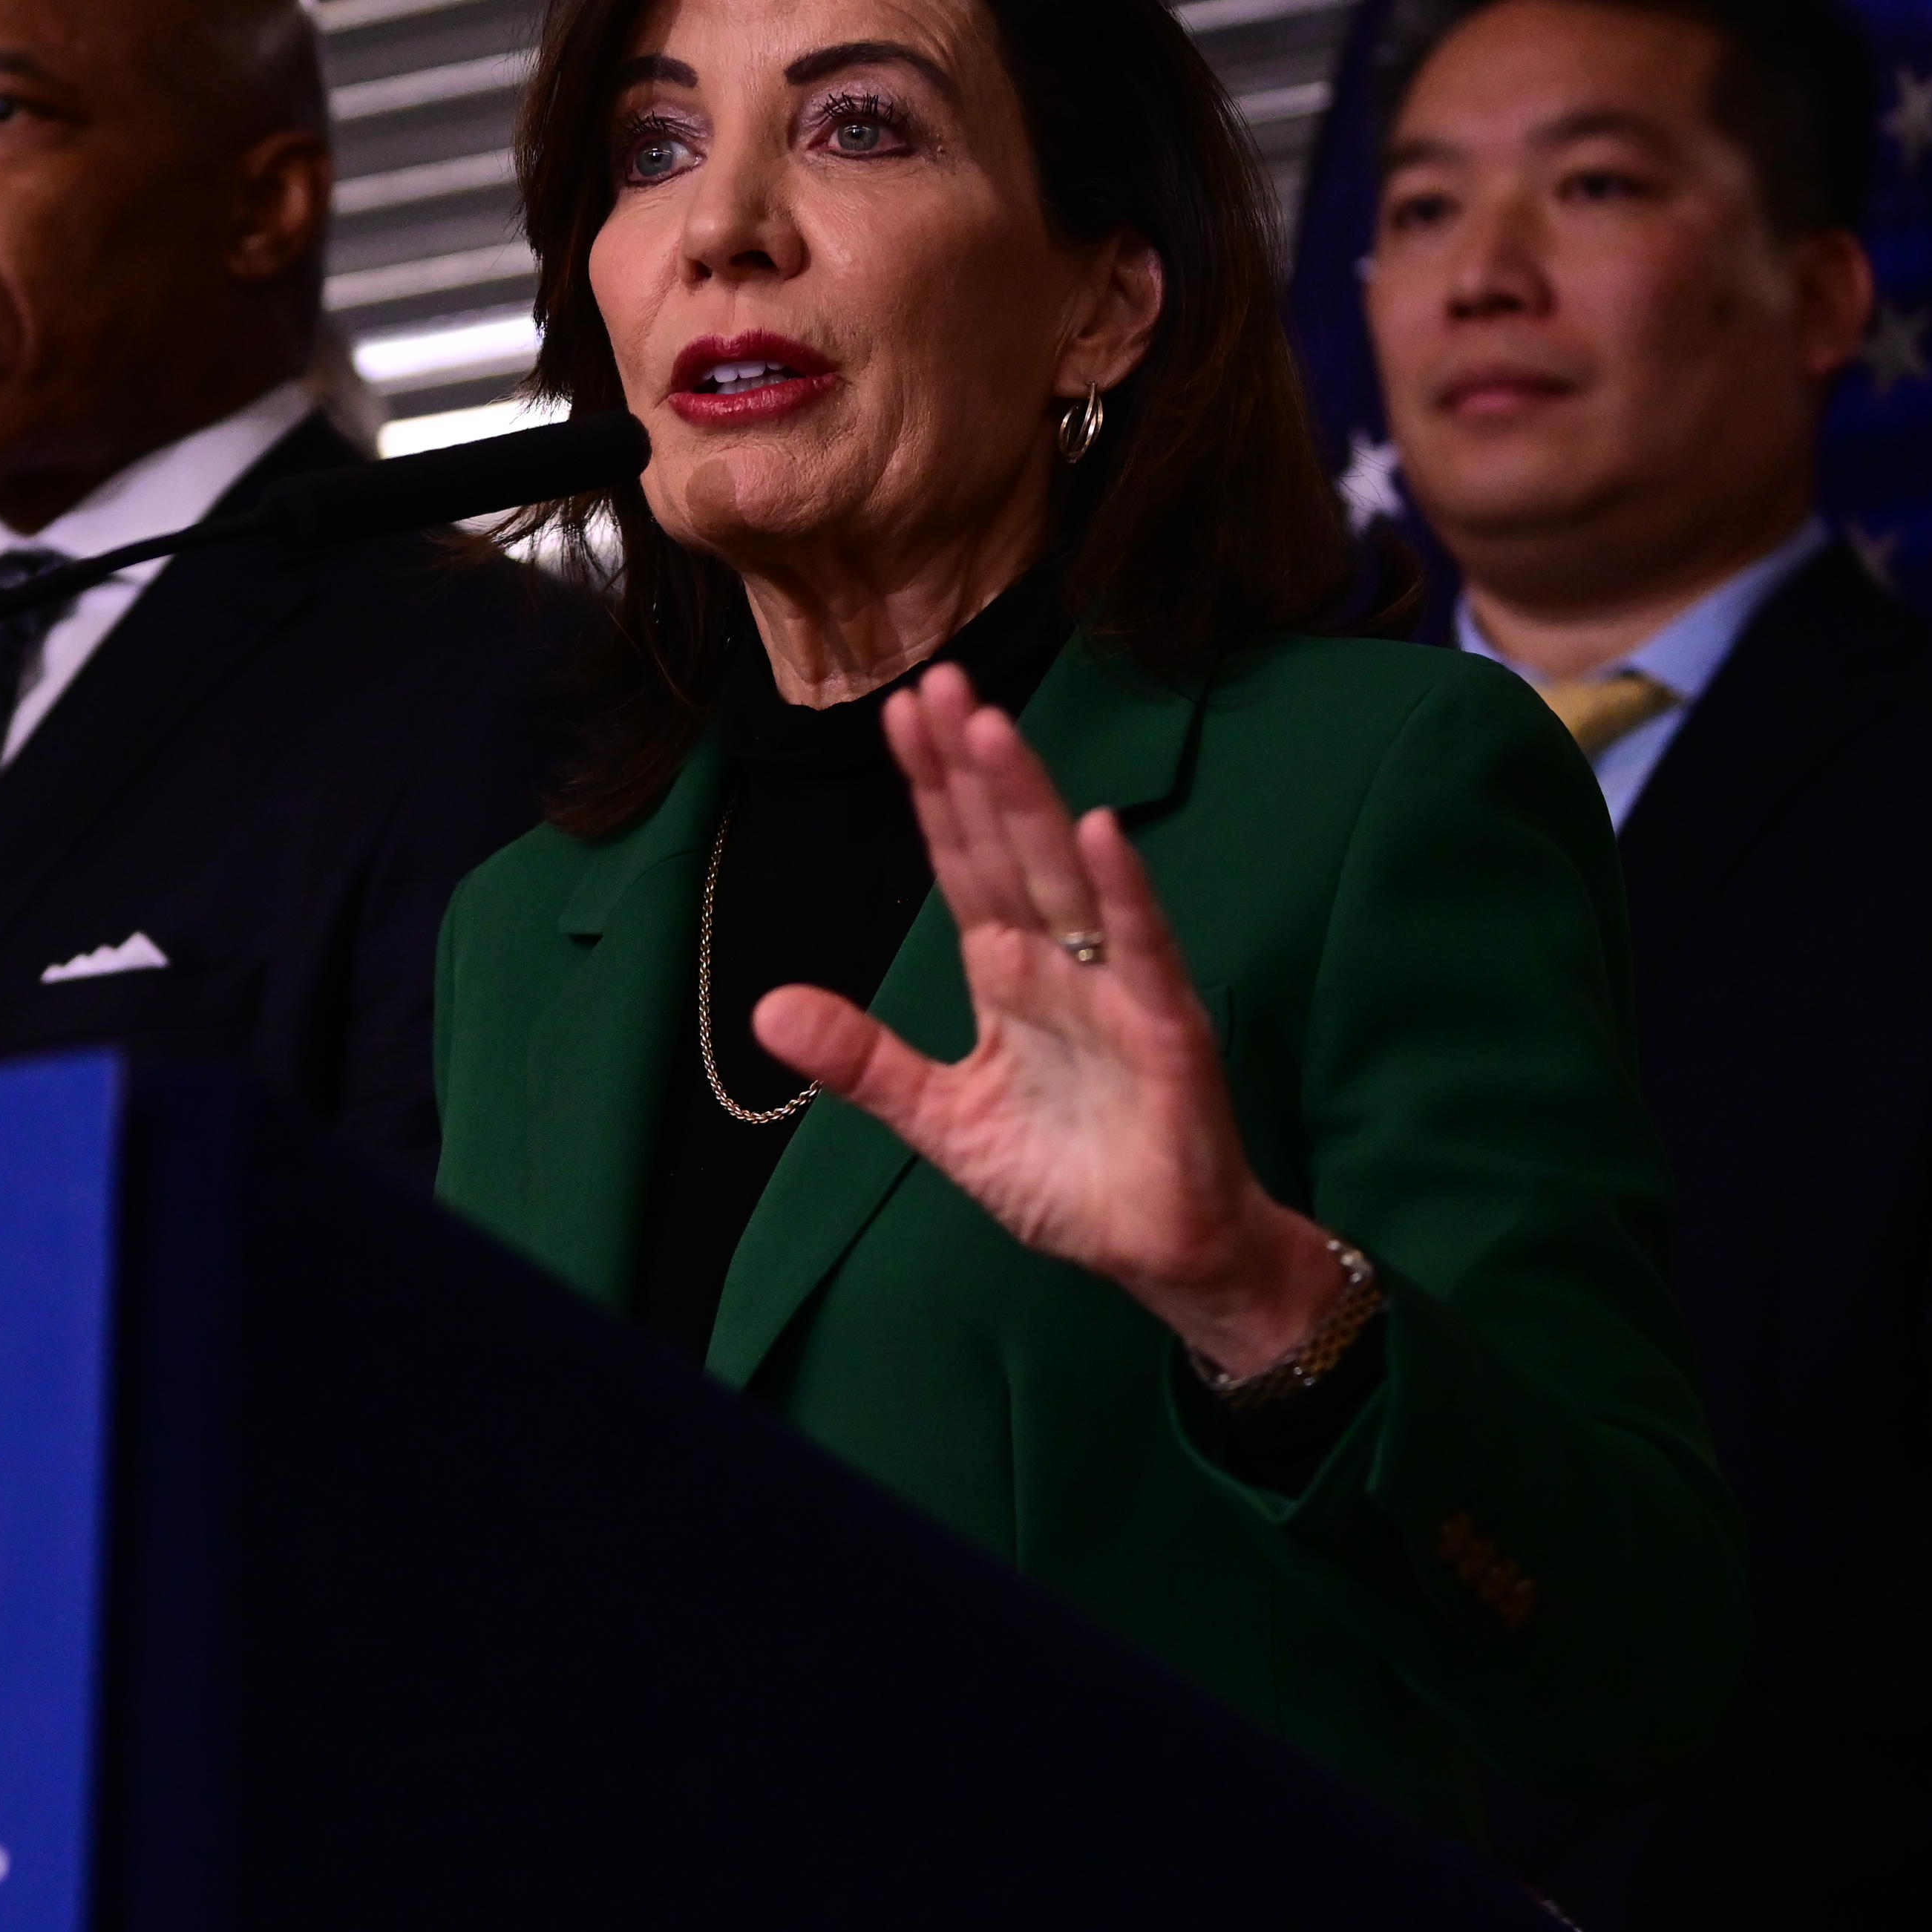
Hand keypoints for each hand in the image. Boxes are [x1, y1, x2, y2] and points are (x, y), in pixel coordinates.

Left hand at [748, 665, 1344, 1372]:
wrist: (1157, 1252)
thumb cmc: (1065, 1180)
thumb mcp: (941, 1121)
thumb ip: (864, 1063)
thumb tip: (765, 1013)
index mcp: (1007, 974)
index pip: (960, 864)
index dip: (931, 792)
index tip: (897, 716)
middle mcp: (1061, 962)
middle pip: (1007, 846)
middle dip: (971, 766)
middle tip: (937, 678)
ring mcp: (1116, 988)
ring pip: (1065, 876)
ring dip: (1029, 802)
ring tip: (990, 727)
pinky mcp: (1166, 1029)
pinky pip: (1142, 950)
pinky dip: (1123, 891)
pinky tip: (1100, 829)